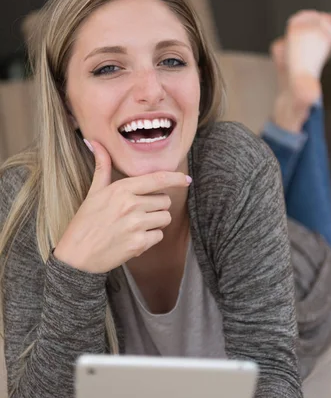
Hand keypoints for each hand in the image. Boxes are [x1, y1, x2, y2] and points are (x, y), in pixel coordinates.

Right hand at [53, 141, 190, 272]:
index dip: (175, 178)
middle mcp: (131, 205)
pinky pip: (159, 236)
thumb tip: (94, 142)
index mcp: (122, 189)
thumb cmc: (85, 222)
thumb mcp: (93, 192)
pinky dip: (150, 238)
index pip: (157, 179)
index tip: (186, 179)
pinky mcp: (138, 244)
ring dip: (155, 222)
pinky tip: (133, 239)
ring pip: (165, 218)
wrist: (76, 255)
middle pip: (165, 201)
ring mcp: (135, 225)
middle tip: (137, 213)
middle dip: (156, 206)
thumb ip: (102, 167)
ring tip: (136, 226)